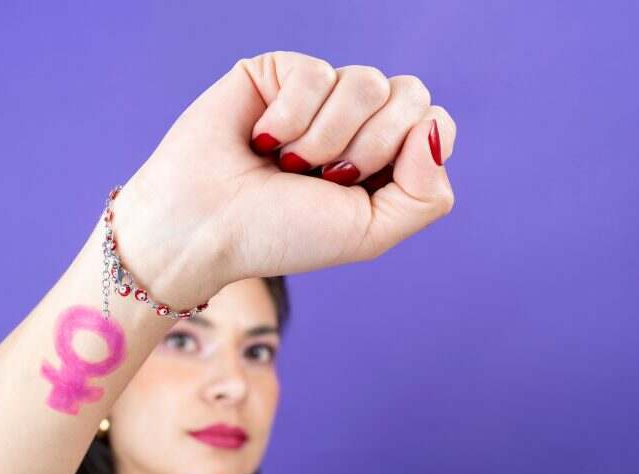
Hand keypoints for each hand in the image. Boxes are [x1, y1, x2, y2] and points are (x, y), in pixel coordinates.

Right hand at [111, 50, 456, 310]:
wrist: (204, 226)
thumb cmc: (278, 235)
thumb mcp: (369, 234)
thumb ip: (427, 195)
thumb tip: (434, 128)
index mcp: (381, 160)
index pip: (434, 122)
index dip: (409, 150)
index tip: (360, 186)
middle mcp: (353, 123)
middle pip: (410, 94)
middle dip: (368, 147)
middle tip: (321, 179)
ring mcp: (317, 95)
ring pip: (368, 82)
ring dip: (325, 138)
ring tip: (286, 164)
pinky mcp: (278, 72)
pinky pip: (316, 74)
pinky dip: (289, 118)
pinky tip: (259, 141)